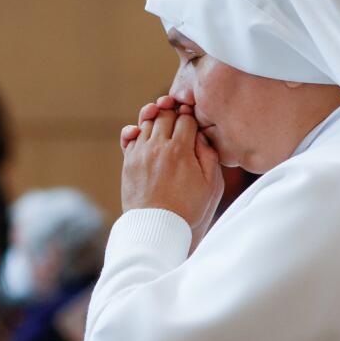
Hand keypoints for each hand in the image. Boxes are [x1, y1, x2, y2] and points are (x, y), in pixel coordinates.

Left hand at [119, 96, 222, 242]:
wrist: (157, 227)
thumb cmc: (188, 208)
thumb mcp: (211, 184)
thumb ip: (209, 155)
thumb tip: (201, 135)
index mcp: (180, 150)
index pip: (186, 117)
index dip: (192, 117)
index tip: (194, 124)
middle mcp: (158, 147)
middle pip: (165, 114)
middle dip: (174, 113)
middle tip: (179, 119)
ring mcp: (140, 153)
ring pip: (147, 122)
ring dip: (156, 120)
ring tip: (164, 126)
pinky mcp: (128, 161)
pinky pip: (130, 135)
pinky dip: (137, 130)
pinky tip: (144, 133)